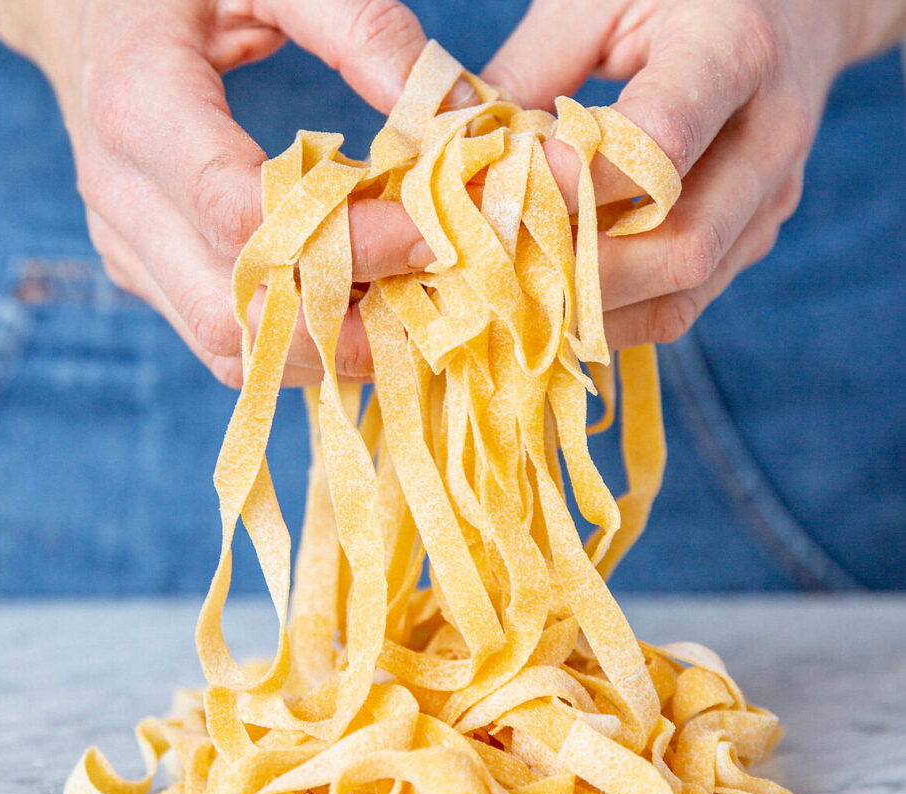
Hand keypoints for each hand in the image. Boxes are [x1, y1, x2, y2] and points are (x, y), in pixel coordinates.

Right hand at [0, 0, 433, 386]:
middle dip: (341, 323)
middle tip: (425, 297)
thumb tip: (456, 110)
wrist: (86, 12)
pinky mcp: (142, 272)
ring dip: (322, 350)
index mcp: (139, 108)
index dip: (346, 242)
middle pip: (234, 312)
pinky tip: (349, 311)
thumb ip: (361, 28)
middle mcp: (121, 197)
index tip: (428, 236)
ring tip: (396, 314)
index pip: (245, 218)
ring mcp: (125, 246)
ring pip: (228, 347)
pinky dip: (294, 345)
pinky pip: (222, 342)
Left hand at [484, 0, 905, 348]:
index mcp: (734, 50)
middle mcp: (770, 135)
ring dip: (591, 312)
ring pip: (682, 293)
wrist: (791, 3)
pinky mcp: (755, 234)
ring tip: (516, 306)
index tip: (491, 204)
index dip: (567, 190)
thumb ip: (524, 74)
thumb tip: (447, 164)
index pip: (654, 148)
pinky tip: (558, 307)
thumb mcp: (593, 2)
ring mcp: (771, 197)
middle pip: (679, 247)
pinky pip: (683, 303)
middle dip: (576, 277)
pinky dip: (615, 317)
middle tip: (492, 280)